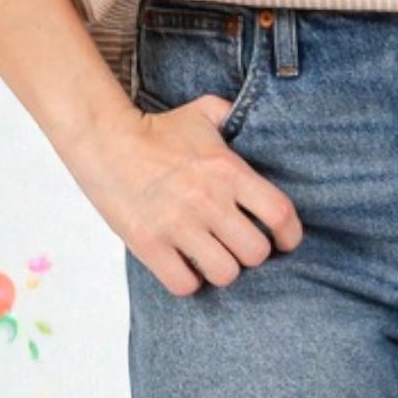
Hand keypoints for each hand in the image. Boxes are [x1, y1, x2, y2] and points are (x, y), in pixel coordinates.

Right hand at [60, 94, 303, 295]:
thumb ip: (233, 116)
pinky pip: (185, 284)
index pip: (278, 213)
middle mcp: (208, 200)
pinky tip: (185, 265)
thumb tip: (255, 120)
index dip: (290, 235)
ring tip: (213, 257)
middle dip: (252, 253)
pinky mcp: (150, 244)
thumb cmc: (158, 129)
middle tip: (240, 245)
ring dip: (223, 269)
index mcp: (228, 170)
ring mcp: (178, 225)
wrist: (106, 141)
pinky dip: (190, 281)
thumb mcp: (203, 112)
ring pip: (225, 273)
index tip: (286, 241)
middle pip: (255, 253)